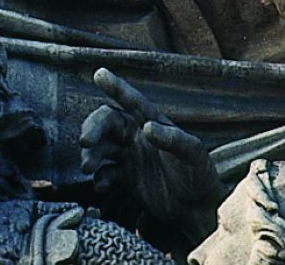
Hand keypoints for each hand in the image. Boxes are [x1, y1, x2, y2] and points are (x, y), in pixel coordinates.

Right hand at [79, 68, 222, 245]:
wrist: (199, 210)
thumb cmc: (199, 175)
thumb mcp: (193, 154)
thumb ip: (172, 139)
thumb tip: (146, 128)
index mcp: (152, 123)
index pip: (131, 101)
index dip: (116, 87)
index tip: (99, 73)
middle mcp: (136, 136)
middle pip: (107, 122)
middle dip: (93, 127)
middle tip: (85, 141)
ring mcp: (130, 157)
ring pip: (102, 147)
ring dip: (91, 154)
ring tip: (87, 167)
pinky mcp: (126, 179)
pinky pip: (106, 173)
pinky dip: (99, 177)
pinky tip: (100, 186)